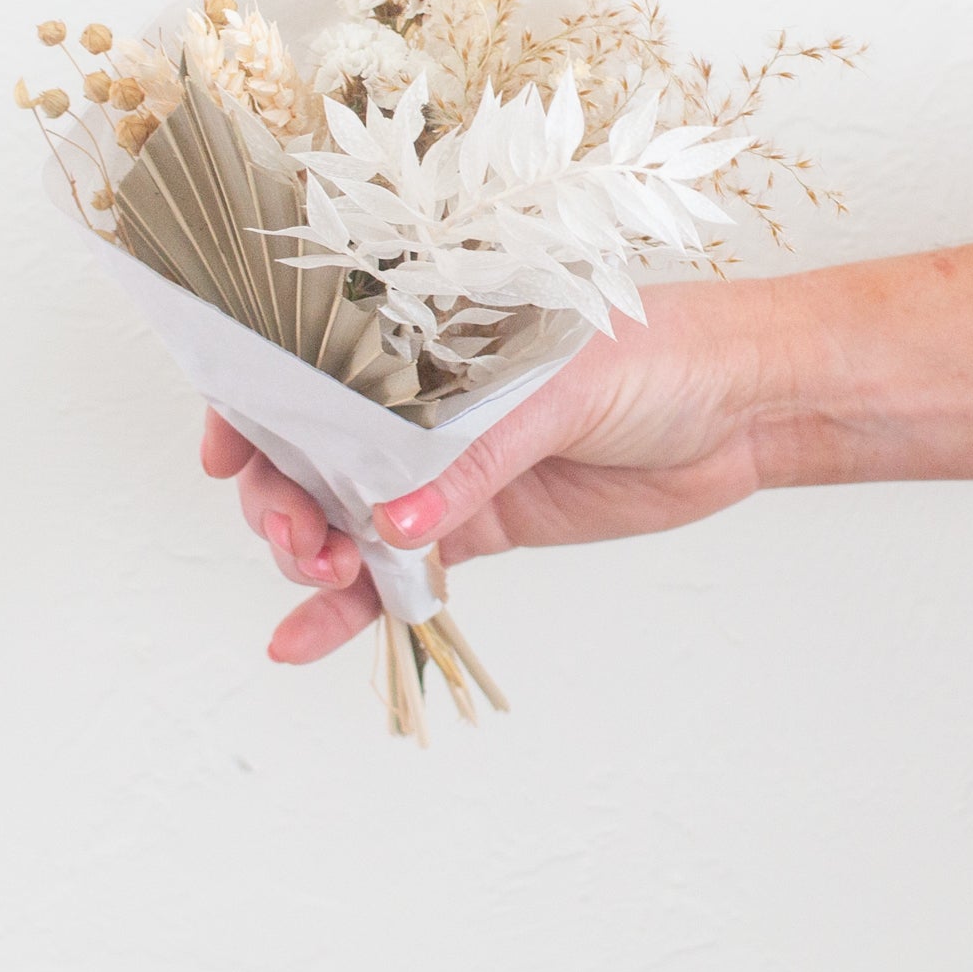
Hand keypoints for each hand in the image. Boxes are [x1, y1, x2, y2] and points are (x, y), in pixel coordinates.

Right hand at [200, 276, 798, 663]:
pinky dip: (354, 606)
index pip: (316, 359)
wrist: (745, 406)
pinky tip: (303, 639)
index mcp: (430, 332)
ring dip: (310, 552)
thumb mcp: (563, 383)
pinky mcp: (482, 525)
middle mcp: (425, 400)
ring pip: (347, 516)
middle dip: (281, 494)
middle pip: (315, 449)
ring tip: (315, 577)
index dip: (256, 401)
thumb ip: (476, 456)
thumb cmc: (660, 349)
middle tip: (297, 534)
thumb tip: (392, 523)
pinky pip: (401, 570)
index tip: (227, 449)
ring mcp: (448, 467)